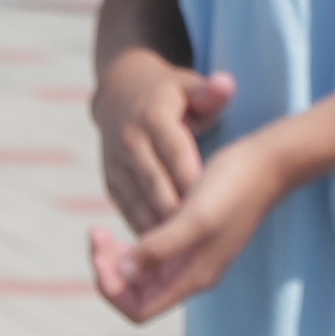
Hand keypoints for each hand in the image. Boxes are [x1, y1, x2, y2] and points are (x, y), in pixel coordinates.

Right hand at [91, 43, 237, 233]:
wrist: (118, 92)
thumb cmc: (170, 94)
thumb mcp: (190, 87)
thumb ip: (211, 93)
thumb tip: (225, 85)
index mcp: (153, 117)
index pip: (176, 152)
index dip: (192, 178)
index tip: (210, 203)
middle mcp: (129, 139)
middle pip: (154, 182)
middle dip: (175, 211)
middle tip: (199, 238)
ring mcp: (115, 160)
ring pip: (137, 199)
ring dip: (158, 225)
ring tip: (182, 250)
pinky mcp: (110, 176)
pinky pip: (126, 206)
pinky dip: (142, 225)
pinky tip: (163, 245)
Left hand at [91, 127, 281, 323]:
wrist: (266, 164)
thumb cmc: (233, 188)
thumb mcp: (194, 217)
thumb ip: (160, 248)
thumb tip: (123, 272)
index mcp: (192, 278)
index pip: (139, 309)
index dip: (112, 288)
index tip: (100, 251)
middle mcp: (190, 274)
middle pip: (135, 294)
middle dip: (108, 270)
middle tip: (95, 233)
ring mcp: (191, 257)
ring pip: (140, 275)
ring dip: (115, 258)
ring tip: (99, 229)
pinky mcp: (191, 238)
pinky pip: (151, 255)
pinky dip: (129, 245)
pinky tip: (120, 223)